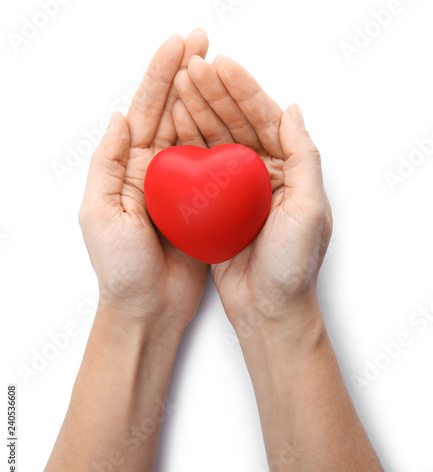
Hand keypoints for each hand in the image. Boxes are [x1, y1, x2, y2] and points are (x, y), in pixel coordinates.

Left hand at [79, 31, 208, 343]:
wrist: (148, 306)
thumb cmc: (120, 267)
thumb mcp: (99, 212)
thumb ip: (108, 162)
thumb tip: (121, 117)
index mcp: (129, 167)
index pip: (147, 110)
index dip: (161, 75)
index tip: (181, 46)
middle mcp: (155, 171)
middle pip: (174, 113)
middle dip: (188, 76)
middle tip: (206, 43)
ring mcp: (182, 185)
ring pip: (198, 132)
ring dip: (210, 99)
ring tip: (225, 69)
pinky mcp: (205, 203)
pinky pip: (217, 165)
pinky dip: (226, 139)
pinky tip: (238, 119)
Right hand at [173, 55, 331, 343]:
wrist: (268, 309)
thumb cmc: (293, 265)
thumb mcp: (309, 209)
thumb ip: (305, 157)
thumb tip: (292, 109)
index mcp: (290, 171)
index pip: (266, 120)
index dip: (244, 91)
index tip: (220, 66)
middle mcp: (264, 176)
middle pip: (238, 125)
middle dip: (216, 95)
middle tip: (192, 69)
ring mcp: (238, 191)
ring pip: (217, 143)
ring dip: (198, 114)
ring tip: (178, 88)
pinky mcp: (216, 208)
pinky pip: (201, 170)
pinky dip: (188, 147)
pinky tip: (173, 128)